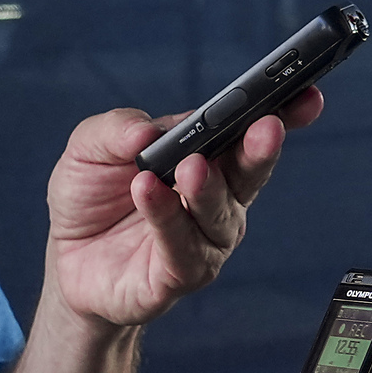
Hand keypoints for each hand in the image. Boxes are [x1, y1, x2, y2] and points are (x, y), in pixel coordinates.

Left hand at [41, 91, 318, 329]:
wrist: (65, 261)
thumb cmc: (92, 197)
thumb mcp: (90, 148)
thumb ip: (115, 129)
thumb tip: (145, 129)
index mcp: (209, 159)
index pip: (250, 134)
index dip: (284, 114)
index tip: (305, 96)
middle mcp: (217, 200)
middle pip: (248, 174)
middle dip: (260, 150)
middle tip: (266, 127)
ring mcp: (204, 241)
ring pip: (218, 214)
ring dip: (208, 188)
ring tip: (191, 166)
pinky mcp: (177, 276)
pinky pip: (179, 247)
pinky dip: (165, 217)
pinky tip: (147, 191)